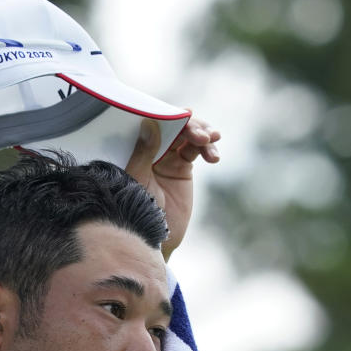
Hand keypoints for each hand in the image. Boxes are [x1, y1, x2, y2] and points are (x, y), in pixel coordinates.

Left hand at [125, 115, 220, 260]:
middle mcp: (151, 147)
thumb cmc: (136, 208)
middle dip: (191, 125)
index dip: (168, 115)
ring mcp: (168, 155)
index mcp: (136, 146)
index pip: (153, 122)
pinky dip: (208, 149)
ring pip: (188, 134)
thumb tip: (150, 122)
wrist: (153, 234)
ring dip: (202, 133)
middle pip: (174, 124)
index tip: (183, 116)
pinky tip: (213, 155)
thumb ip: (144, 152)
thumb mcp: (137, 179)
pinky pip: (197, 150)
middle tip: (201, 134)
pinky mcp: (182, 166)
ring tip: (210, 140)